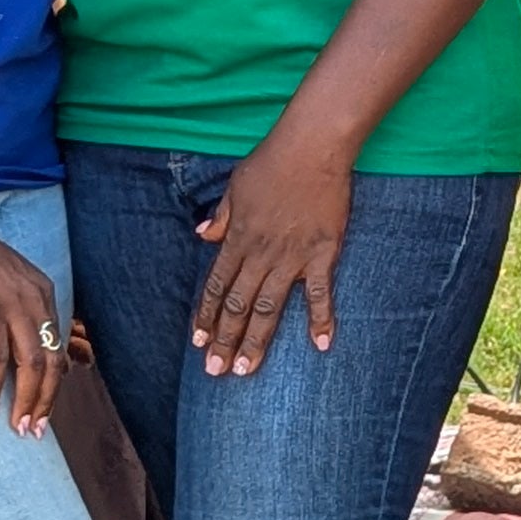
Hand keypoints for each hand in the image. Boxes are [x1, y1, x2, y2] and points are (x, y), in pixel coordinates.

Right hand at [0, 210, 65, 434]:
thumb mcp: (11, 281)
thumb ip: (24, 310)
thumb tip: (30, 349)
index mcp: (44, 294)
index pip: (57, 348)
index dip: (54, 384)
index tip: (44, 410)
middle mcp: (36, 300)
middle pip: (50, 361)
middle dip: (45, 400)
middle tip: (34, 430)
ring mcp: (13, 303)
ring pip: (29, 363)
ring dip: (25, 399)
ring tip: (17, 425)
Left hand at [193, 131, 352, 375]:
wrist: (312, 148)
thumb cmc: (272, 161)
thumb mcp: (235, 186)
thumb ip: (221, 217)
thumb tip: (203, 235)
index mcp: (238, 239)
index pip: (216, 287)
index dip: (206, 317)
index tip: (199, 342)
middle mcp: (260, 254)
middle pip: (238, 306)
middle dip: (225, 341)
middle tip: (216, 371)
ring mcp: (292, 258)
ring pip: (269, 308)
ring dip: (257, 341)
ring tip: (248, 369)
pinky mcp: (322, 254)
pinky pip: (320, 294)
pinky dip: (321, 320)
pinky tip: (320, 345)